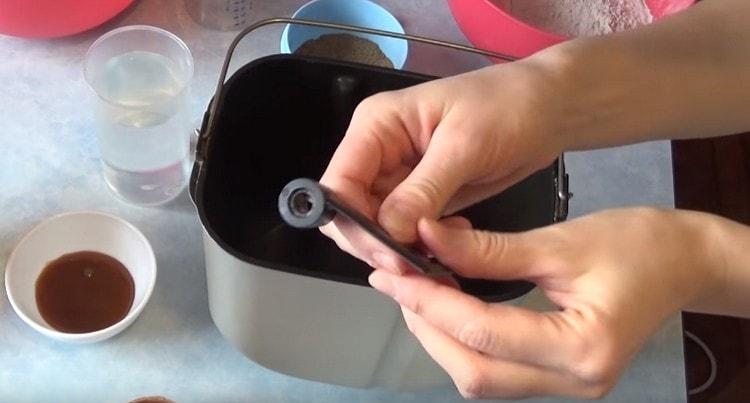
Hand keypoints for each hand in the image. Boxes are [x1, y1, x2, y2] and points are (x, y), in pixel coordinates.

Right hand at [319, 59, 566, 268]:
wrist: (548, 109)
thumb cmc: (508, 108)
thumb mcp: (465, 146)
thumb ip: (424, 190)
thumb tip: (389, 234)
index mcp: (376, 126)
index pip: (339, 183)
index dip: (355, 224)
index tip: (389, 255)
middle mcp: (378, 153)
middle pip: (350, 211)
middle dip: (375, 243)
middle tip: (416, 263)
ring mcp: (398, 177)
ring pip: (376, 227)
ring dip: (399, 248)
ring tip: (440, 253)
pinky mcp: (421, 197)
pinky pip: (404, 231)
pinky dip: (420, 246)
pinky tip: (450, 245)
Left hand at [367, 208, 723, 398]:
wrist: (685, 263)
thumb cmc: (638, 245)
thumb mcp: (559, 242)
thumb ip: (489, 250)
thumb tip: (428, 239)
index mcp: (582, 348)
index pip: (481, 333)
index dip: (429, 302)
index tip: (392, 274)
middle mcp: (575, 382)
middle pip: (474, 373)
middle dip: (426, 328)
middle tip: (396, 283)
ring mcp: (569, 387)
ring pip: (482, 378)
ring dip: (441, 337)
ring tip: (416, 292)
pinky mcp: (561, 377)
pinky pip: (499, 371)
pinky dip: (465, 342)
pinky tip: (449, 307)